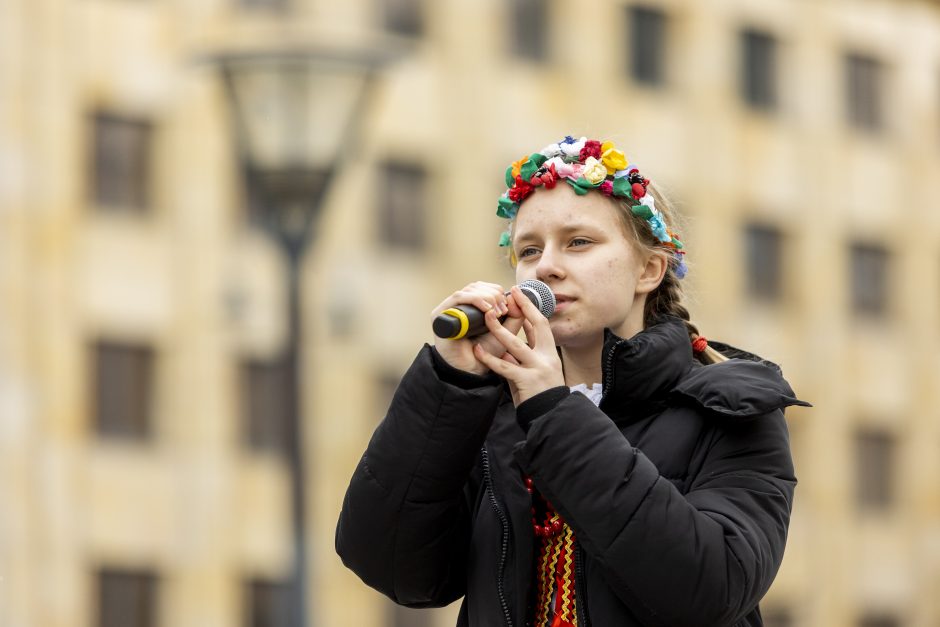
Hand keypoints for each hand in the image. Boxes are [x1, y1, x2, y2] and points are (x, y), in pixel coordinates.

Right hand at [431, 282, 525, 375]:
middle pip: (477, 286)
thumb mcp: (506, 332)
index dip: (497, 292)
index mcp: (471, 308)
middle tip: (502, 310)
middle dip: (494, 294)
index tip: (508, 306)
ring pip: (469, 290)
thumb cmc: (485, 354)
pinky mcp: (440, 314)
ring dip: (487, 297)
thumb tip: (515, 296)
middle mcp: (459, 307)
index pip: (484, 288)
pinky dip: (475, 299)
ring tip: (496, 312)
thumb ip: (515, 316)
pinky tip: (486, 309)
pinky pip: (458, 298)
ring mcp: (448, 310)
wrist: (471, 370)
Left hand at [472, 286, 564, 404]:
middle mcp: (546, 358)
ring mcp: (537, 368)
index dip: (530, 310)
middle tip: (511, 293)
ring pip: (515, 344)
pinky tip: (478, 351)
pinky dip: (489, 358)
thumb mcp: (535, 372)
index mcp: (549, 354)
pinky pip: (504, 366)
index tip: (520, 295)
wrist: (550, 416)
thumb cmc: (541, 396)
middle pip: (537, 325)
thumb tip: (506, 348)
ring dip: (499, 329)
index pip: (540, 327)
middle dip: (524, 307)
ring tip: (487, 317)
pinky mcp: (526, 380)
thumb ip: (522, 359)